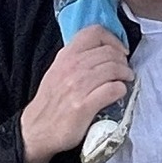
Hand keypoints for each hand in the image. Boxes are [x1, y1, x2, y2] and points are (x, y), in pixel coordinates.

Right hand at [19, 26, 133, 162]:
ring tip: (126, 80)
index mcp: (65, 56)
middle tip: (125, 70)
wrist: (36, 130)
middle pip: (109, 52)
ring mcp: (77, 86)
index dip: (113, 39)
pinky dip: (120, 89)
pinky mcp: (84, 106)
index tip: (120, 51)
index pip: (94, 32)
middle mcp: (71, 67)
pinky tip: (119, 93)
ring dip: (125, 74)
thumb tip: (103, 53)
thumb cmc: (51, 102)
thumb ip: (77, 59)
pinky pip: (112, 89)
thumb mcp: (58, 71)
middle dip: (122, 60)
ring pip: (113, 68)